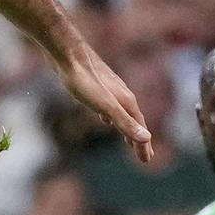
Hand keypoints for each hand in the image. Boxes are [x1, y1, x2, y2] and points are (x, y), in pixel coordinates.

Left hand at [55, 41, 153, 162]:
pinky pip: (109, 105)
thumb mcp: (105, 106)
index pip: (139, 128)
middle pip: (134, 121)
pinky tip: (104, 118)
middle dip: (138, 139)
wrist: (68, 53)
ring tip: (127, 140)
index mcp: (126, 102)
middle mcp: (122, 94)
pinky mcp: (96, 85)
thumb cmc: (84, 81)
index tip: (147, 160)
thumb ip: (125, 122)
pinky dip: (111, 116)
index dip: (143, 145)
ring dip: (126, 128)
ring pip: (122, 113)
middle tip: (144, 156)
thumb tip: (147, 138)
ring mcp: (110, 89)